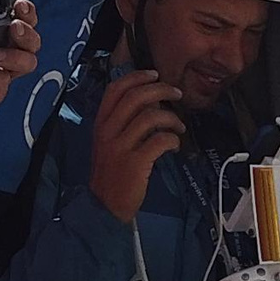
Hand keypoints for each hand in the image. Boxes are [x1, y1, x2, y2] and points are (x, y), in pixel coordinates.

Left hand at [0, 0, 40, 132]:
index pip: (21, 19)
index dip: (26, 12)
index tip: (19, 6)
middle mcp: (3, 51)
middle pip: (32, 41)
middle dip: (27, 33)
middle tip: (14, 29)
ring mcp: (1, 72)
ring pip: (27, 62)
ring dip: (14, 56)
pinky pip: (2, 82)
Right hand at [88, 71, 186, 221]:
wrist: (104, 205)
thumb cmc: (111, 172)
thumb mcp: (108, 142)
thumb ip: (122, 122)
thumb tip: (151, 102)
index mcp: (100, 123)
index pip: (116, 89)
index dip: (137, 77)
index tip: (155, 75)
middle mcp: (108, 131)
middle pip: (136, 97)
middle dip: (161, 90)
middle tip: (177, 94)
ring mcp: (121, 147)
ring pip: (151, 117)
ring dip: (172, 118)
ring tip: (179, 126)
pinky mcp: (135, 163)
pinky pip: (160, 140)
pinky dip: (173, 139)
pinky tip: (175, 145)